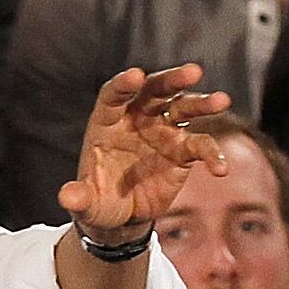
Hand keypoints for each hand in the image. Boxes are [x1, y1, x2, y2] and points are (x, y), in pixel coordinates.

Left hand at [57, 65, 230, 239]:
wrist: (121, 216)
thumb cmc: (98, 202)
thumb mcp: (86, 203)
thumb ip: (79, 198)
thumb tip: (67, 197)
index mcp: (107, 122)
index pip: (114, 95)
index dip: (124, 84)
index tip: (136, 75)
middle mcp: (136, 119)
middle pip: (154, 91)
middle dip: (172, 80)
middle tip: (193, 71)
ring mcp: (162, 132)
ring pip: (182, 108)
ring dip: (201, 103)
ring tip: (222, 100)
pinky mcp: (181, 152)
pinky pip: (200, 146)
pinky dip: (212, 154)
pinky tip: (220, 169)